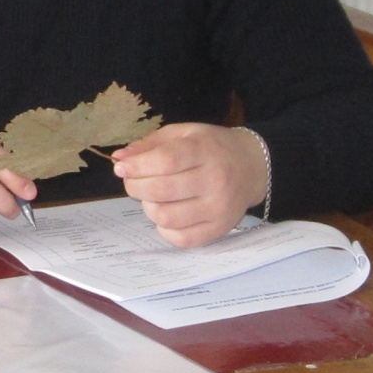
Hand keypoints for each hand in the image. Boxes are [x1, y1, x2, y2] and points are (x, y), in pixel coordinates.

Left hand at [112, 123, 268, 246]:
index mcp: (205, 150)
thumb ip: (150, 145)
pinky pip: (181, 239)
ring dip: (149, 208)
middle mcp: (215, 180)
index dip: (136, 167)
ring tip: (154, 198)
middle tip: (134, 182)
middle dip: (136, 187)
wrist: (252, 166)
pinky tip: (168, 214)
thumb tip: (119, 159)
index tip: (121, 168)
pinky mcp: (219, 229)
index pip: (165, 161)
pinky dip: (165, 229)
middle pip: (161, 190)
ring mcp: (219, 208)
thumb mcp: (183, 134)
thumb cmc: (211, 147)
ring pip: (166, 217)